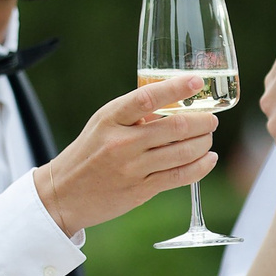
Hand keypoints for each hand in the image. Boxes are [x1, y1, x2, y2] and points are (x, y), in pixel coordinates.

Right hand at [34, 75, 218, 234]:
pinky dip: (201, 166)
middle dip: (203, 121)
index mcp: (111, 118)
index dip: (175, 88)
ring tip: (208, 137)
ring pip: (183, 152)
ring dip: (204, 143)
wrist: (63, 194)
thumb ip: (136, 114)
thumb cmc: (89, 152)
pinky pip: (180, 176)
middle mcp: (122, 142)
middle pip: (175, 127)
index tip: (196, 82)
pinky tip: (209, 158)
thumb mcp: (104, 124)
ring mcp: (132, 168)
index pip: (147, 98)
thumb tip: (177, 104)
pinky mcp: (141, 190)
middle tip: (212, 119)